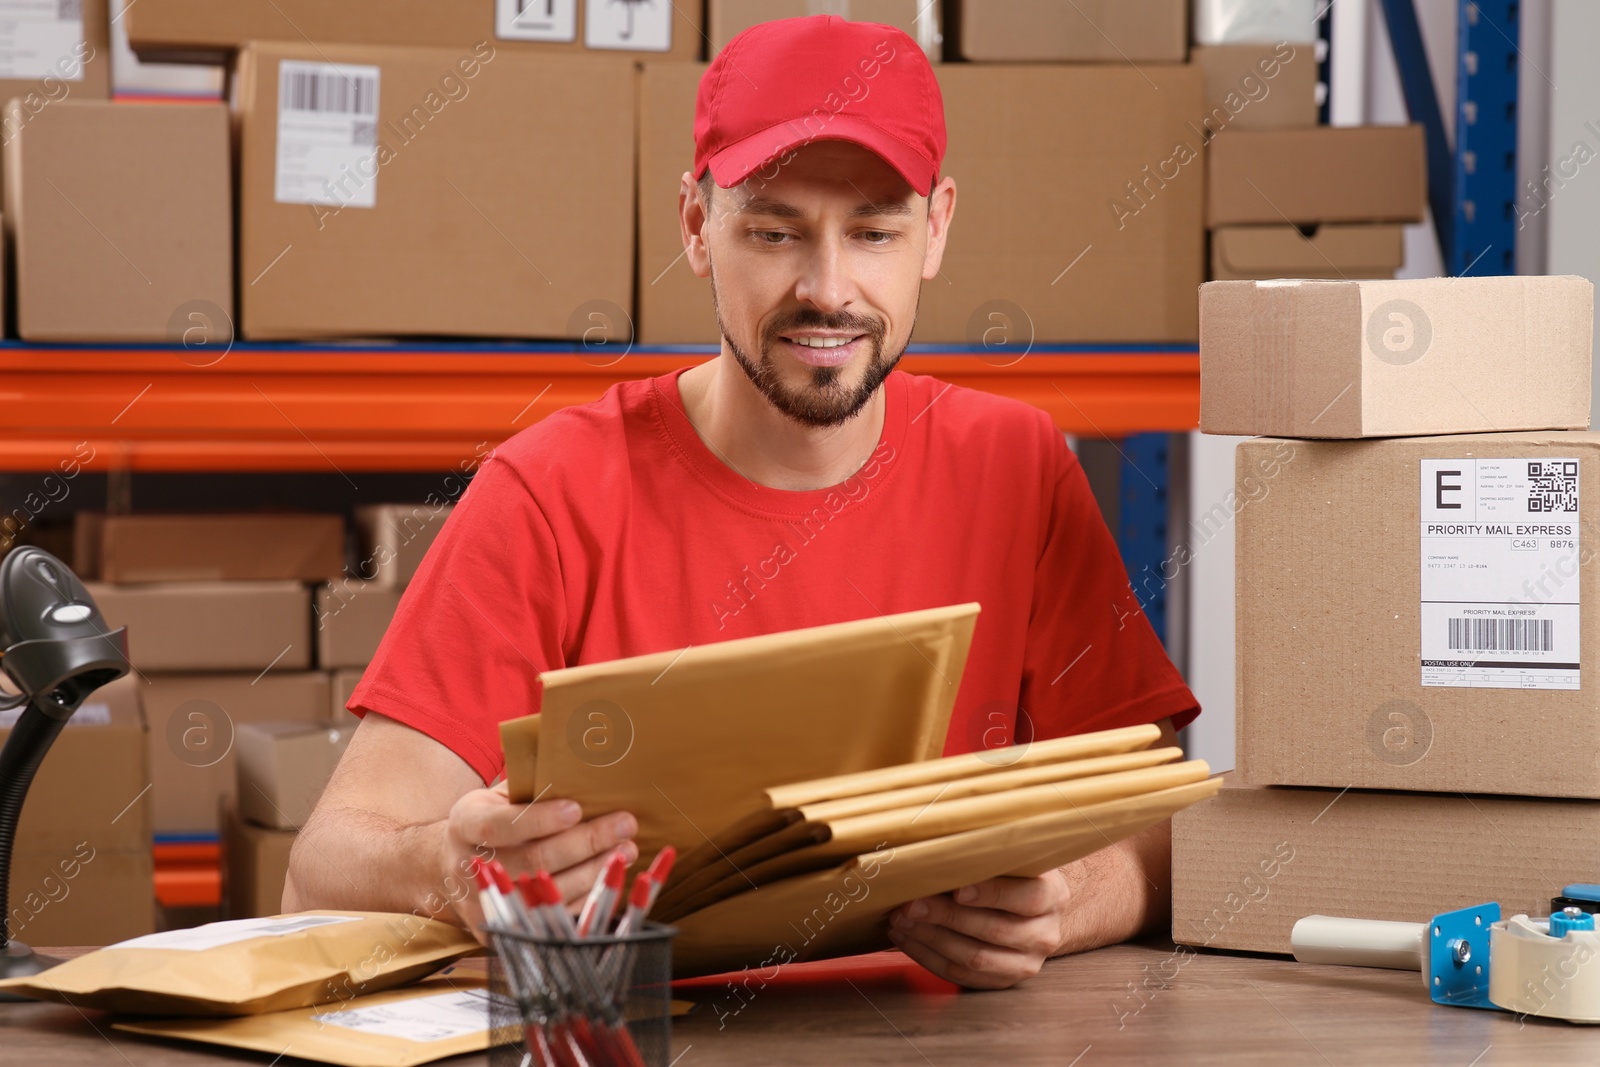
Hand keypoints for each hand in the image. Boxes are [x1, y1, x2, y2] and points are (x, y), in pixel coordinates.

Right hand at [439, 782, 637, 937]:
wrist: (452, 866)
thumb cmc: (492, 820)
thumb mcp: (499, 796)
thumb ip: (532, 786)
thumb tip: (584, 769)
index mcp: (465, 824)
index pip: (500, 825)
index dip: (539, 819)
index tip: (577, 809)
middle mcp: (468, 867)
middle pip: (532, 860)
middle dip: (585, 843)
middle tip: (625, 826)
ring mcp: (482, 904)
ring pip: (546, 893)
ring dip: (594, 872)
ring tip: (627, 851)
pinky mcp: (500, 931)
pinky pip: (550, 917)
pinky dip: (585, 898)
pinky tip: (611, 879)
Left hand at [887, 870, 1071, 989]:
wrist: (1029, 910)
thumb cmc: (1009, 873)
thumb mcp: (1010, 856)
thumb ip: (986, 853)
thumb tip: (939, 847)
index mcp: (1052, 895)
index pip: (1026, 897)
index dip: (990, 894)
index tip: (956, 889)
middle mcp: (1045, 933)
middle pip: (994, 930)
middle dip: (946, 917)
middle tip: (910, 903)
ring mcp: (1027, 962)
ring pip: (975, 958)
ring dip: (931, 938)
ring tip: (900, 919)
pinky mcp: (1003, 981)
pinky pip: (961, 975)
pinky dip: (928, 957)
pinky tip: (906, 938)